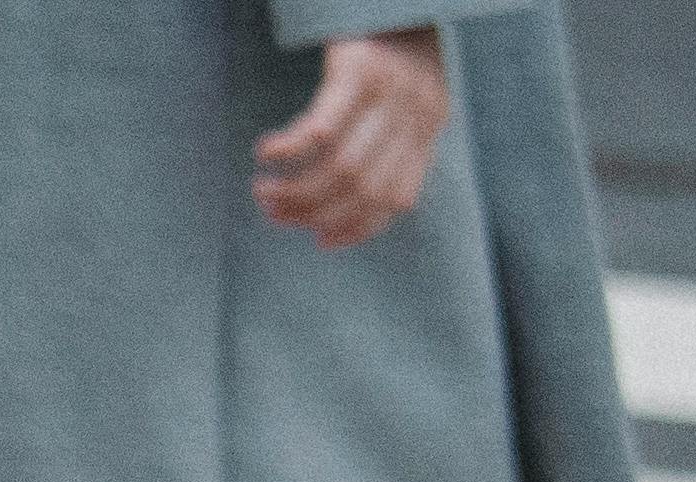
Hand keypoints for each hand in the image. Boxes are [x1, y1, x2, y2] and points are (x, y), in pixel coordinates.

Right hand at [253, 27, 447, 248]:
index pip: (396, 198)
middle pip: (361, 188)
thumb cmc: (395, 27)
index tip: (319, 240)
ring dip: (295, 190)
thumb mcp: (412, 81)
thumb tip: (352, 186)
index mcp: (432, 120)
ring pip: (340, 168)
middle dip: (312, 213)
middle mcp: (418, 111)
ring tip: (263, 189)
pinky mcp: (358, 69)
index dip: (356, 228)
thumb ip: (395, 128)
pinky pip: (321, 128)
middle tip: (273, 212)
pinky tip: (265, 151)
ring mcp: (390, 90)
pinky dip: (289, 149)